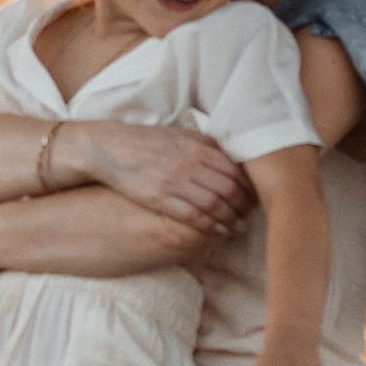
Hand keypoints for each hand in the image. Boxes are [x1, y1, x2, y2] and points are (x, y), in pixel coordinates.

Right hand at [78, 121, 254, 233]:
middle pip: (231, 190)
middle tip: (251, 216)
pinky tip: (219, 231)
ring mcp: (174, 182)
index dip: (251, 187)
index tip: (256, 197)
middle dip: (245, 206)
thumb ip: (207, 144)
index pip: (237, 171)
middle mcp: (190, 163)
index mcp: (198, 147)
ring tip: (238, 226)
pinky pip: (193, 216)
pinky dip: (211, 226)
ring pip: (215, 205)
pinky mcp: (159, 198)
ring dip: (231, 219)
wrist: (110, 147)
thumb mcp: (180, 134)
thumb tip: (232, 155)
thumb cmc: (148, 141)